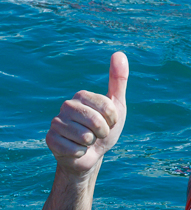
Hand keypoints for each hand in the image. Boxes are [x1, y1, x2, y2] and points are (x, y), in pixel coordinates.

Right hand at [46, 52, 128, 175]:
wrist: (91, 156)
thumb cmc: (104, 130)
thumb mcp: (117, 107)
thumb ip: (118, 82)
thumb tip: (119, 53)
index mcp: (82, 95)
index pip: (108, 109)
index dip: (113, 121)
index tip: (109, 123)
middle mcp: (67, 105)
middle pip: (96, 122)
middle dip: (103, 133)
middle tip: (98, 134)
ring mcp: (57, 122)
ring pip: (85, 137)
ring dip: (90, 144)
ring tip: (86, 142)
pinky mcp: (51, 139)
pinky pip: (74, 149)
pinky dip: (80, 153)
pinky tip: (76, 150)